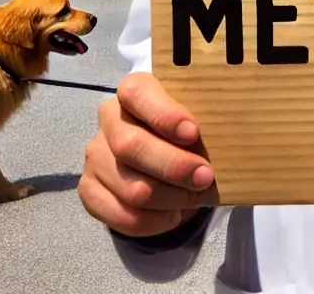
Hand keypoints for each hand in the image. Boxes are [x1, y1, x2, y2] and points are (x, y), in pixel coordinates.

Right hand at [79, 72, 215, 237]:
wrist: (160, 162)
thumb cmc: (183, 135)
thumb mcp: (193, 123)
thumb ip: (200, 128)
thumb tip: (224, 148)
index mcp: (133, 92)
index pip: (136, 93)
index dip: (163, 114)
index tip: (193, 133)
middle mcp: (109, 120)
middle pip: (131, 145)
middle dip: (173, 166)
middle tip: (205, 177)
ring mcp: (96, 156)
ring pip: (131, 187)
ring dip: (170, 199)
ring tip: (194, 198)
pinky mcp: (90, 189)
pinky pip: (122, 215)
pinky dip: (154, 221)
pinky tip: (173, 215)